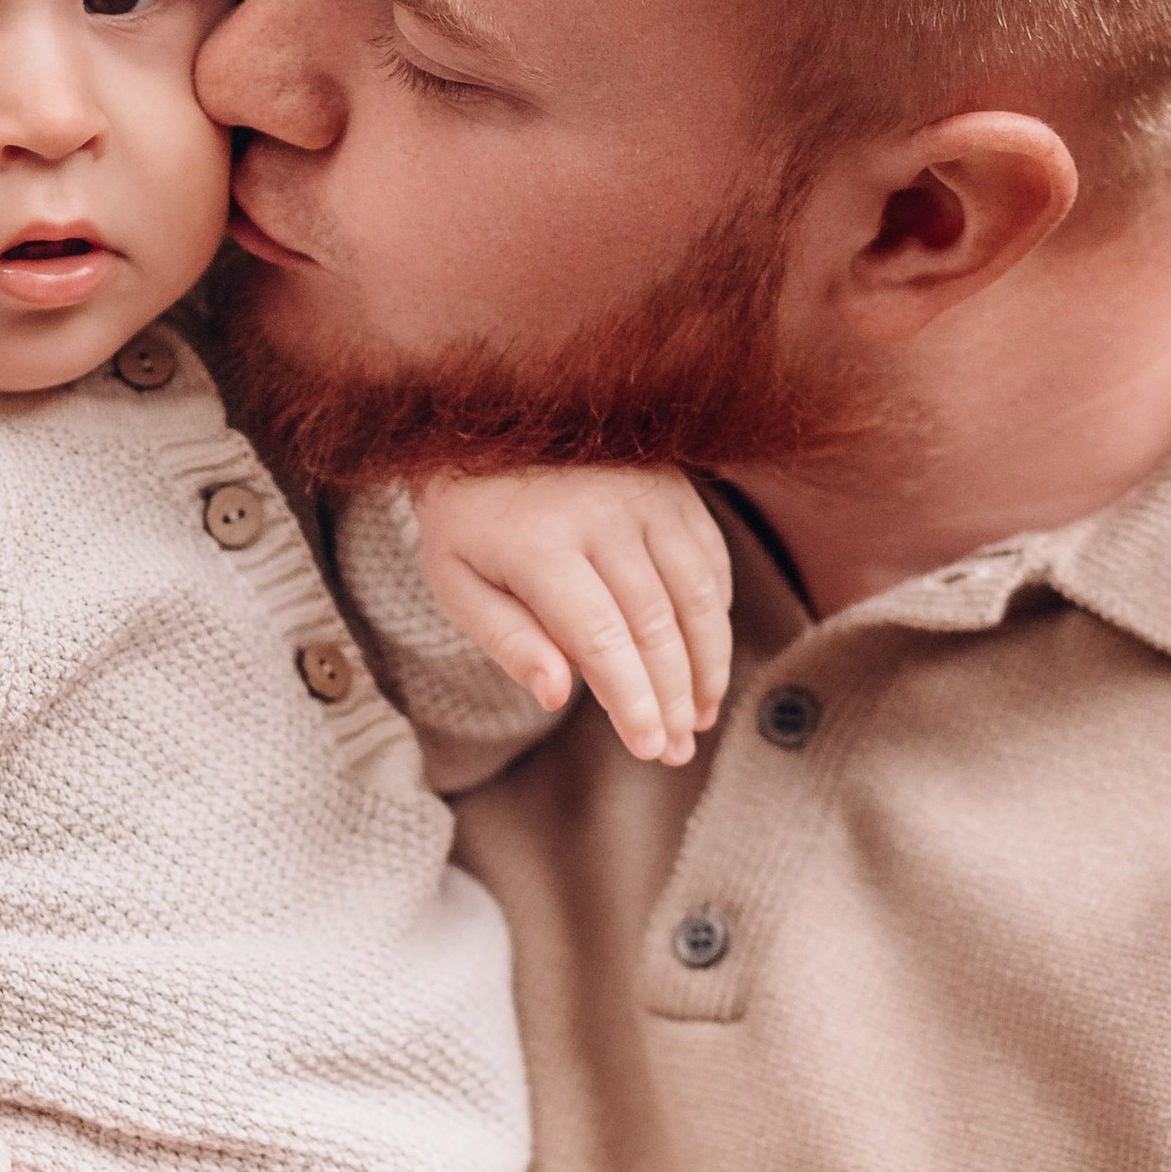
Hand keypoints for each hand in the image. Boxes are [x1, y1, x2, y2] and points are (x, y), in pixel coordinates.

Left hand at [411, 462, 731, 765]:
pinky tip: (704, 657)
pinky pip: (710, 561)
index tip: (648, 748)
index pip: (601, 639)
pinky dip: (713, 617)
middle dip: (672, 698)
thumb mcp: (457, 582)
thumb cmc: (469, 520)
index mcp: (539, 543)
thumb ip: (507, 641)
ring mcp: (645, 494)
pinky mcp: (674, 486)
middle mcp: (601, 513)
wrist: (491, 420)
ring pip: (696, 595)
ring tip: (698, 717)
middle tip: (674, 751)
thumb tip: (556, 697)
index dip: (632, 700)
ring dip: (706, 665)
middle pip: (656, 625)